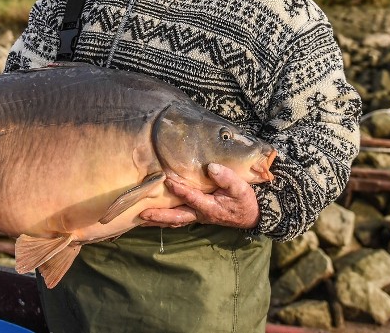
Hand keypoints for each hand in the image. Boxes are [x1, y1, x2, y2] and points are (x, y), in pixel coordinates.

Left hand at [139, 164, 259, 229]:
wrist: (250, 215)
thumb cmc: (243, 200)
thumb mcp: (240, 188)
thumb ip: (226, 178)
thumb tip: (211, 167)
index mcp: (210, 206)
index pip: (191, 198)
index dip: (179, 190)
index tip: (167, 180)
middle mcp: (200, 214)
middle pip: (176, 217)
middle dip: (159, 216)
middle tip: (142, 213)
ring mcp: (197, 217)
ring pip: (174, 220)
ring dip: (158, 221)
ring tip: (140, 219)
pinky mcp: (196, 216)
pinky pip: (177, 219)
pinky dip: (165, 220)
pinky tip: (153, 218)